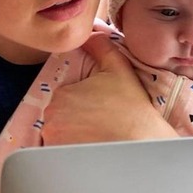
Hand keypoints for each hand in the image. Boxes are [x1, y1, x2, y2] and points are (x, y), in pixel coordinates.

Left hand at [42, 31, 177, 144]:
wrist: (141, 141)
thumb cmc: (131, 106)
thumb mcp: (118, 68)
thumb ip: (100, 47)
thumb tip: (89, 33)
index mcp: (62, 95)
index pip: (65, 96)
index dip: (82, 100)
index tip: (97, 106)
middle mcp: (52, 119)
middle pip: (59, 115)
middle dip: (75, 117)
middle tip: (98, 120)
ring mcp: (54, 141)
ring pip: (59, 133)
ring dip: (72, 134)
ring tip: (95, 135)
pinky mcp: (60, 158)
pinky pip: (60, 151)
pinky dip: (70, 150)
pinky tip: (90, 146)